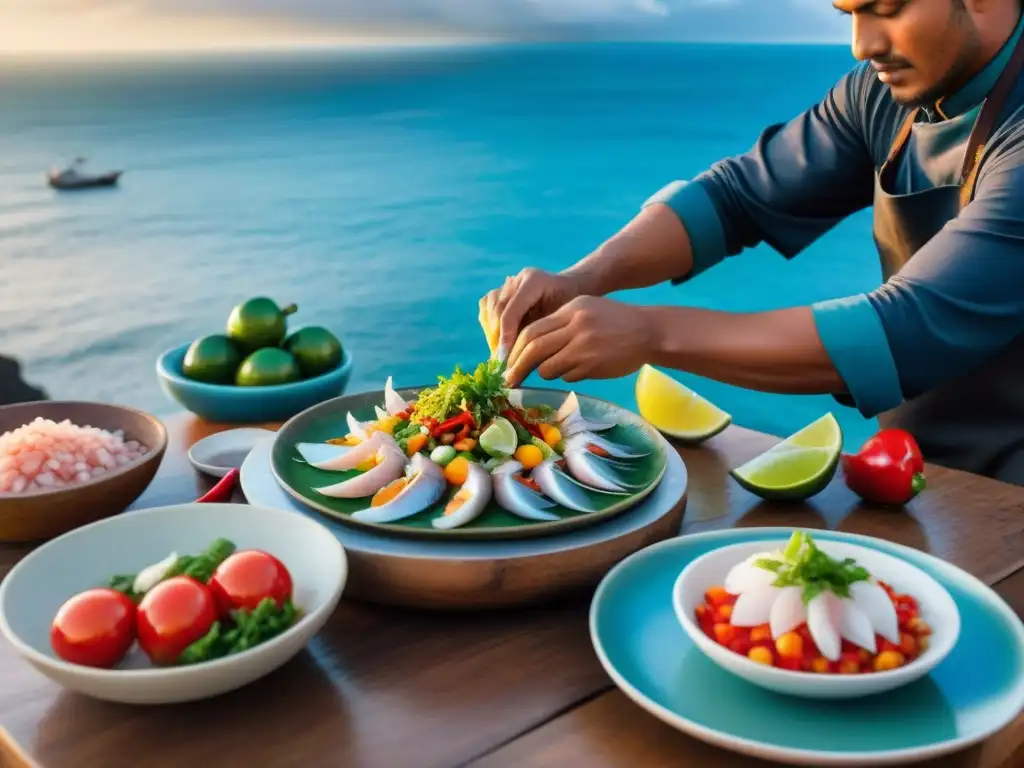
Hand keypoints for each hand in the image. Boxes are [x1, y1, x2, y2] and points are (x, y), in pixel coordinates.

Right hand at [478, 268, 583, 360]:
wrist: (570, 293)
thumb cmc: (570, 311)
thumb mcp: (561, 321)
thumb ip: (541, 333)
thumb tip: (522, 359)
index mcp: (534, 281)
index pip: (512, 310)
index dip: (505, 335)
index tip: (503, 358)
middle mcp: (518, 278)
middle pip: (497, 309)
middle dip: (497, 337)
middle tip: (500, 361)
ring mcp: (508, 283)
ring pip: (488, 307)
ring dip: (490, 332)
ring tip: (499, 352)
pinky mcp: (501, 291)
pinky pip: (486, 308)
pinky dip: (488, 326)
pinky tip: (498, 341)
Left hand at [503, 296, 659, 386]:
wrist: (649, 332)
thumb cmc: (614, 320)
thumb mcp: (585, 309)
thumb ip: (559, 323)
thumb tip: (528, 345)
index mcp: (571, 310)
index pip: (531, 330)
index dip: (515, 348)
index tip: (507, 361)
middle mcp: (576, 327)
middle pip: (533, 349)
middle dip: (518, 366)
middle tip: (509, 379)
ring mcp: (585, 348)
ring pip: (547, 367)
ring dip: (544, 372)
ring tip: (553, 369)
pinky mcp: (593, 366)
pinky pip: (567, 376)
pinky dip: (566, 376)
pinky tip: (578, 369)